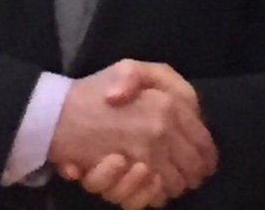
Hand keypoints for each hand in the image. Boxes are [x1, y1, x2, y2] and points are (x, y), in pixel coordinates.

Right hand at [49, 60, 216, 204]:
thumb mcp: (131, 67)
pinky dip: (153, 195)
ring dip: (174, 185)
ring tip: (169, 181)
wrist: (58, 113)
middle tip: (190, 176)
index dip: (206, 155)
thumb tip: (180, 104)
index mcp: (168, 104)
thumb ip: (161, 76)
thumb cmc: (98, 88)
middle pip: (193, 166)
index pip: (202, 140)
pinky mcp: (125, 176)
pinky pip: (150, 196)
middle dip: (193, 174)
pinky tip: (152, 187)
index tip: (205, 162)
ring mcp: (143, 155)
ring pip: (174, 184)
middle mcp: (160, 131)